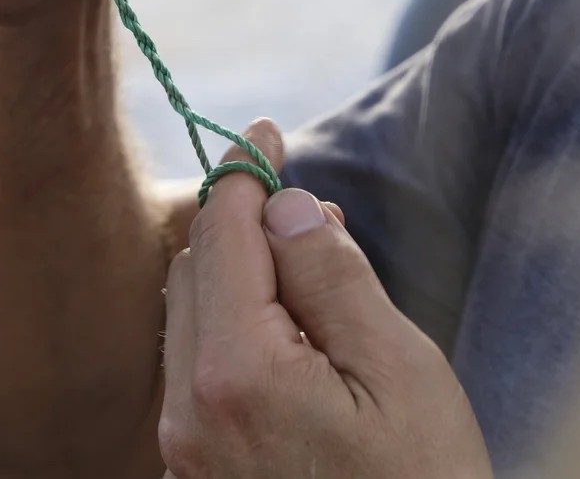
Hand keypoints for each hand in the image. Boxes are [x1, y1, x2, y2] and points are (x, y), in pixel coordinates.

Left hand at [159, 124, 492, 477]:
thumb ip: (330, 276)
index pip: (224, 235)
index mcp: (236, 374)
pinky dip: (227, 322)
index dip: (246, 174)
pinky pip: (193, 360)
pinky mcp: (191, 459)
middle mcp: (186, 407)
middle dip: (243, 224)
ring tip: (305, 270)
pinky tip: (282, 327)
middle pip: (195, 267)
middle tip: (304, 212)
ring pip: (188, 310)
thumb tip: (283, 202)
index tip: (267, 132)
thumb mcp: (397, 370)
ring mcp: (181, 440)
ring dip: (236, 271)